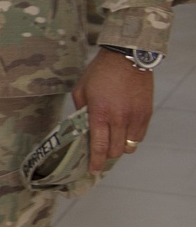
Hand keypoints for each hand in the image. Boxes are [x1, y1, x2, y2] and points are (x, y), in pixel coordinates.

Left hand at [72, 48, 153, 170]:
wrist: (126, 57)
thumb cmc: (100, 72)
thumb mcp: (81, 90)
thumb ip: (80, 111)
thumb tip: (80, 127)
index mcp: (100, 114)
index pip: (99, 147)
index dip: (95, 162)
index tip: (92, 169)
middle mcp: (119, 119)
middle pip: (115, 151)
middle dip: (106, 156)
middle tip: (100, 153)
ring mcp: (135, 117)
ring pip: (129, 147)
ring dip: (120, 148)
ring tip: (113, 141)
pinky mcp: (146, 114)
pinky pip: (140, 137)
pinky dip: (131, 139)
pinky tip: (124, 131)